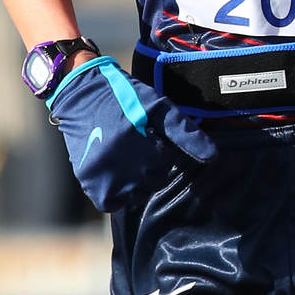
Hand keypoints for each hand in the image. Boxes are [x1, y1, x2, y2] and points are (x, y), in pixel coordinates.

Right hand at [46, 56, 213, 210]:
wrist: (81, 92)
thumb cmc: (126, 98)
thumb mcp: (160, 108)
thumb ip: (186, 133)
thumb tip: (213, 157)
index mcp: (148, 148)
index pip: (166, 168)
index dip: (161, 154)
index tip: (150, 139)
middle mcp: (127, 166)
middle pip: (151, 183)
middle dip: (149, 169)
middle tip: (137, 148)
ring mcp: (106, 175)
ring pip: (133, 195)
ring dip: (134, 184)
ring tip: (126, 160)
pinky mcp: (88, 179)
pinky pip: (109, 203)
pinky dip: (115, 195)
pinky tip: (115, 176)